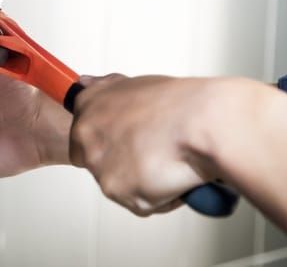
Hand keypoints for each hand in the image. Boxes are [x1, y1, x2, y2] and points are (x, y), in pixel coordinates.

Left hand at [69, 75, 230, 215]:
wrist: (204, 123)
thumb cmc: (181, 104)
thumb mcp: (136, 85)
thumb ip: (107, 90)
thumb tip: (87, 83)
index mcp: (88, 105)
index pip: (82, 133)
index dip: (110, 141)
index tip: (128, 143)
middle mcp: (86, 135)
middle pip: (98, 162)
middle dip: (125, 162)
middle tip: (153, 153)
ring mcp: (100, 165)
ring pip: (122, 184)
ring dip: (146, 178)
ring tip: (170, 159)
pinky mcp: (119, 191)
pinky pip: (143, 203)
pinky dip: (162, 196)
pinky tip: (175, 174)